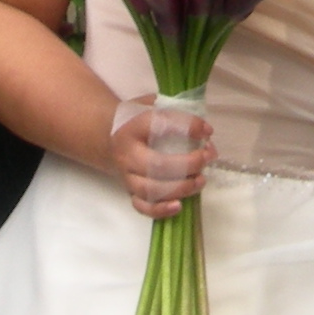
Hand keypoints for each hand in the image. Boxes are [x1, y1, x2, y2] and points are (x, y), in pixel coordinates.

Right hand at [108, 96, 213, 217]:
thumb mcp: (149, 104)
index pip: (160, 125)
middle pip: (156, 165)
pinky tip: (179, 206)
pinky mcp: (129, 191)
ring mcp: (127, 175)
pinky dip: (160, 210)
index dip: (187, 128)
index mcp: (132, 127)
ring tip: (201, 180)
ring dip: (180, 188)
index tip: (207, 131)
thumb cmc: (136, 119)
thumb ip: (174, 110)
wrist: (106, 136)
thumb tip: (204, 129)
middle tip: (208, 157)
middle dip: (187, 164)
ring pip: (151, 190)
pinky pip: (142, 207)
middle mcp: (127, 153)